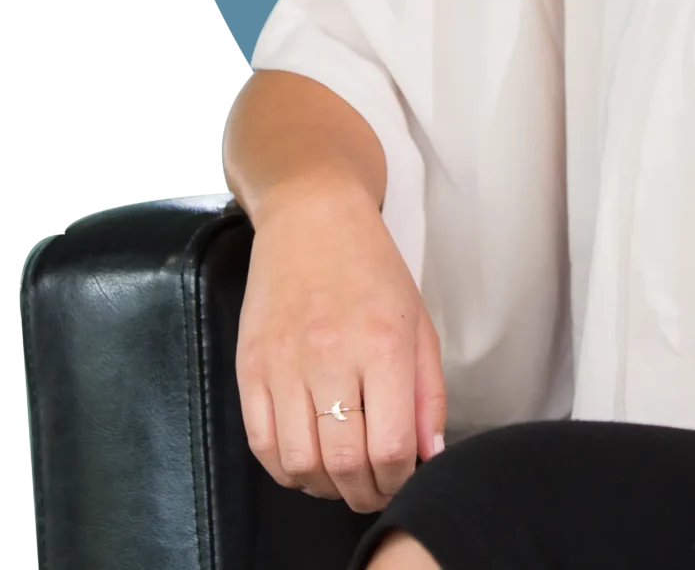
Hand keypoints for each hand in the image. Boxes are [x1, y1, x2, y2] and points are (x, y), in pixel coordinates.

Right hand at [234, 175, 446, 512]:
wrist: (312, 218)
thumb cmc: (373, 269)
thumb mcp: (419, 322)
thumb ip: (427, 392)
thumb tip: (429, 454)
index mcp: (383, 344)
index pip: (389, 445)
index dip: (397, 479)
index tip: (402, 479)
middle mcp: (331, 357)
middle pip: (344, 463)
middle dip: (364, 492)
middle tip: (374, 491)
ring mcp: (283, 364)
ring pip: (300, 464)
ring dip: (325, 487)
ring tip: (342, 479)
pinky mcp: (249, 368)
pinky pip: (262, 444)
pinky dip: (287, 469)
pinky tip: (308, 463)